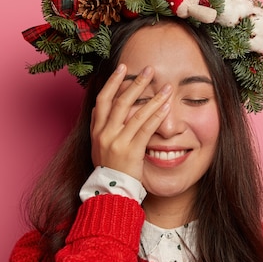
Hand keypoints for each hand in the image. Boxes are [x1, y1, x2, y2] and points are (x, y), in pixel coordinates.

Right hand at [91, 64, 172, 180]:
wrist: (110, 192)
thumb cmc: (109, 170)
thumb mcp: (99, 147)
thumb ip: (102, 128)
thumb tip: (104, 108)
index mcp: (96, 130)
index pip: (103, 99)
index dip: (113, 82)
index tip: (123, 69)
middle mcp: (104, 134)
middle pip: (120, 101)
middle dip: (136, 83)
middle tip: (149, 69)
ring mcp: (117, 142)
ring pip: (136, 113)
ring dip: (153, 97)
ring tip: (166, 87)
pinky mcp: (131, 151)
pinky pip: (145, 129)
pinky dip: (156, 116)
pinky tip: (166, 107)